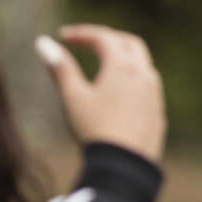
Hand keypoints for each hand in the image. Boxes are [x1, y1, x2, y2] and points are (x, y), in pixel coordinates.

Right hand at [35, 25, 165, 162]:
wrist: (124, 167)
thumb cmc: (95, 130)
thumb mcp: (73, 97)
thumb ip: (60, 67)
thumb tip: (43, 43)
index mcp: (124, 67)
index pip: (104, 38)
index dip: (82, 34)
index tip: (63, 36)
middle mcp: (145, 76)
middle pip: (129, 44)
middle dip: (108, 39)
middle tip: (87, 42)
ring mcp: (155, 96)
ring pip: (143, 65)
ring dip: (123, 58)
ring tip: (103, 64)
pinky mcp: (158, 114)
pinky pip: (148, 87)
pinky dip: (133, 80)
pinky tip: (119, 93)